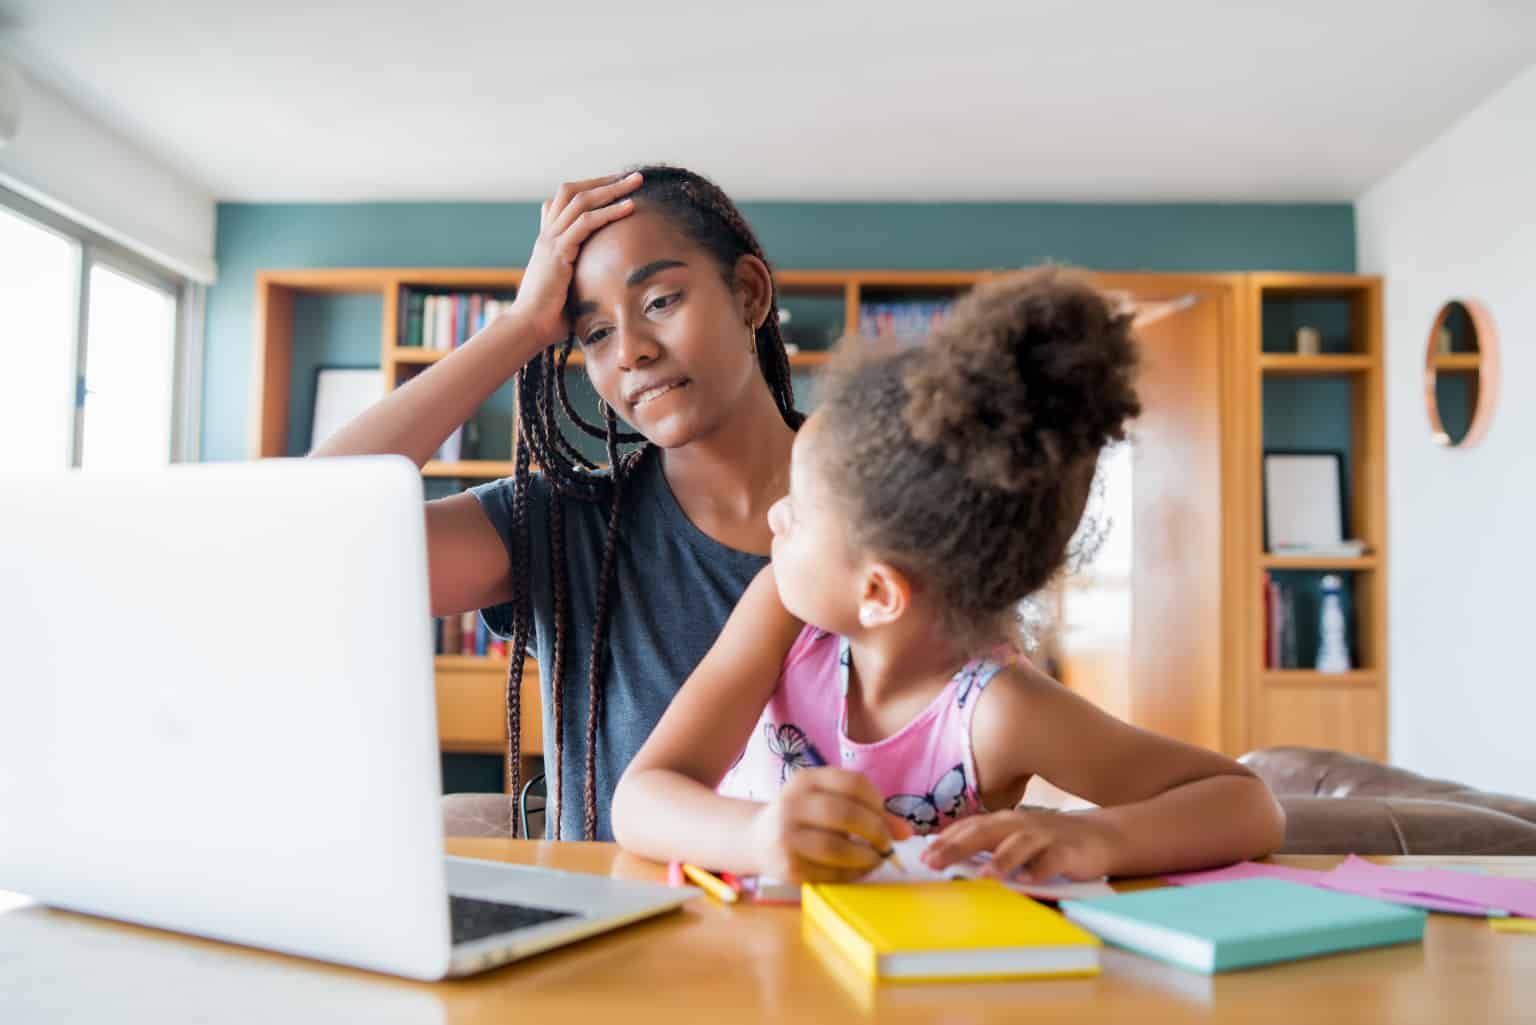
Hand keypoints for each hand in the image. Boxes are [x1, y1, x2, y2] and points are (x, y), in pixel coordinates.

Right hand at [509, 172, 644, 347]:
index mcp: (548, 241)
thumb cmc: (549, 318)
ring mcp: (550, 240)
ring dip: (612, 188)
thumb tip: (607, 288)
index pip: (565, 202)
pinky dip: (609, 211)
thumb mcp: (570, 291)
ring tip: (637, 181)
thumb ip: (583, 280)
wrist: (527, 328)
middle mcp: (547, 235)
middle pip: (572, 191)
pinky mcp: (557, 251)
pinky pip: (586, 222)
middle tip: (632, 176)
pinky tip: (630, 207)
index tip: (617, 187)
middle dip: (604, 181)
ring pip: (581, 200)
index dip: (590, 190)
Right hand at [748, 768, 912, 883]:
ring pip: (837, 847)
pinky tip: (857, 870)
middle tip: (886, 843)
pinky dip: (852, 874)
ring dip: (866, 857)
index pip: (852, 783)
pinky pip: (829, 873)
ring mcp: (786, 836)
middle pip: (845, 814)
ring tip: (875, 858)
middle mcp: (792, 804)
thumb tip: (907, 832)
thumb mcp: (828, 802)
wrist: (757, 839)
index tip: (885, 816)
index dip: (878, 801)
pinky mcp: (788, 866)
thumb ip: (868, 811)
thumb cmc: (804, 818)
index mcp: (806, 780)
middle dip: (876, 831)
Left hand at [922, 809, 1123, 882]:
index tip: (922, 853)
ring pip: (1019, 845)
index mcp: (1004, 822)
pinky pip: (1052, 861)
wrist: (1100, 836)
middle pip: (985, 832)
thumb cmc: (1049, 841)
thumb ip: (988, 846)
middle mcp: (1020, 825)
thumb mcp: (1015, 839)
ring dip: (1000, 860)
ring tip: (982, 876)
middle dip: (958, 847)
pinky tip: (1028, 882)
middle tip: (935, 862)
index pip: (969, 827)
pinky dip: (1040, 870)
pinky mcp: (1068, 852)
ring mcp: (1045, 837)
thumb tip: (949, 858)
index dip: (945, 839)